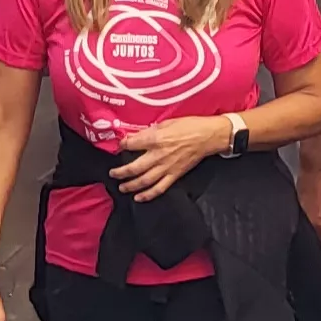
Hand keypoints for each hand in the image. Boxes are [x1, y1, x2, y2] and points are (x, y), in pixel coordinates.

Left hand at [111, 115, 235, 197]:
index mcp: (155, 139)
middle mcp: (158, 155)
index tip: (119, 147)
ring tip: (122, 187)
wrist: (208, 136)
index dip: (122, 146)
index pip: (132, 145)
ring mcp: (166, 167)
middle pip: (134, 167)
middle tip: (112, 174)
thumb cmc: (189, 126)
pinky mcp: (175, 175)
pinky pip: (159, 188)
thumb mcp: (167, 122)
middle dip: (120, 172)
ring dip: (130, 185)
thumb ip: (150, 131)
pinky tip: (139, 198)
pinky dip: (148, 195)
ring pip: (144, 181)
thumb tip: (136, 136)